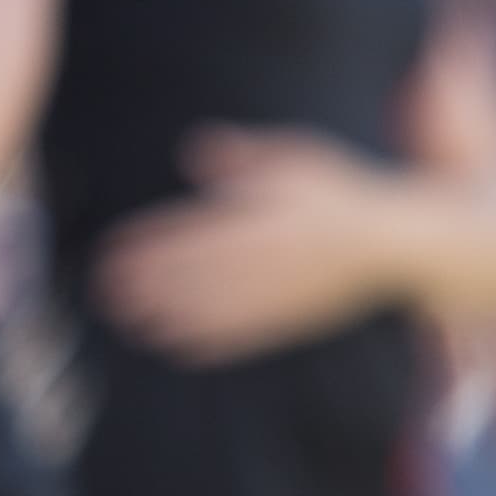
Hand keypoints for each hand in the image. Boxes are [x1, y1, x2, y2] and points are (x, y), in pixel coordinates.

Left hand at [92, 126, 404, 363]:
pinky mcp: (289, 320)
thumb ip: (245, 155)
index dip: (149, 244)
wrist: (393, 245)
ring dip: (164, 315)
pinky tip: (175, 346)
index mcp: (263, 215)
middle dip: (145, 284)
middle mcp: (265, 258)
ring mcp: (276, 294)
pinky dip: (205, 342)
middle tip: (102, 291)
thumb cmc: (341, 192)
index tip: (112, 250)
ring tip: (127, 320)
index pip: (192, 231)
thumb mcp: (297, 158)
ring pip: (210, 308)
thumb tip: (193, 149)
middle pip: (191, 273)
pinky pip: (241, 335)